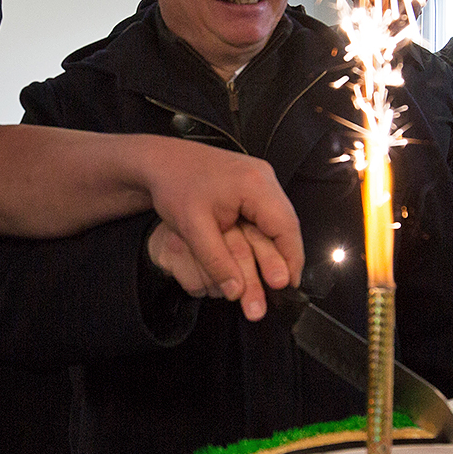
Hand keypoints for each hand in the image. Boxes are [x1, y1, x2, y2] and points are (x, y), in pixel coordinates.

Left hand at [141, 148, 300, 319]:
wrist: (161, 161)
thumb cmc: (174, 187)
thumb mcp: (193, 229)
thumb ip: (217, 262)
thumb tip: (236, 292)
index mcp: (255, 184)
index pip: (286, 227)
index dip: (291, 260)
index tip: (288, 286)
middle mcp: (264, 177)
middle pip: (286, 224)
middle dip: (284, 259)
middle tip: (280, 288)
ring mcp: (260, 177)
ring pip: (277, 220)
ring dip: (275, 249)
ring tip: (271, 278)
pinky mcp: (252, 183)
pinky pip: (267, 213)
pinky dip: (265, 237)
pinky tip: (260, 256)